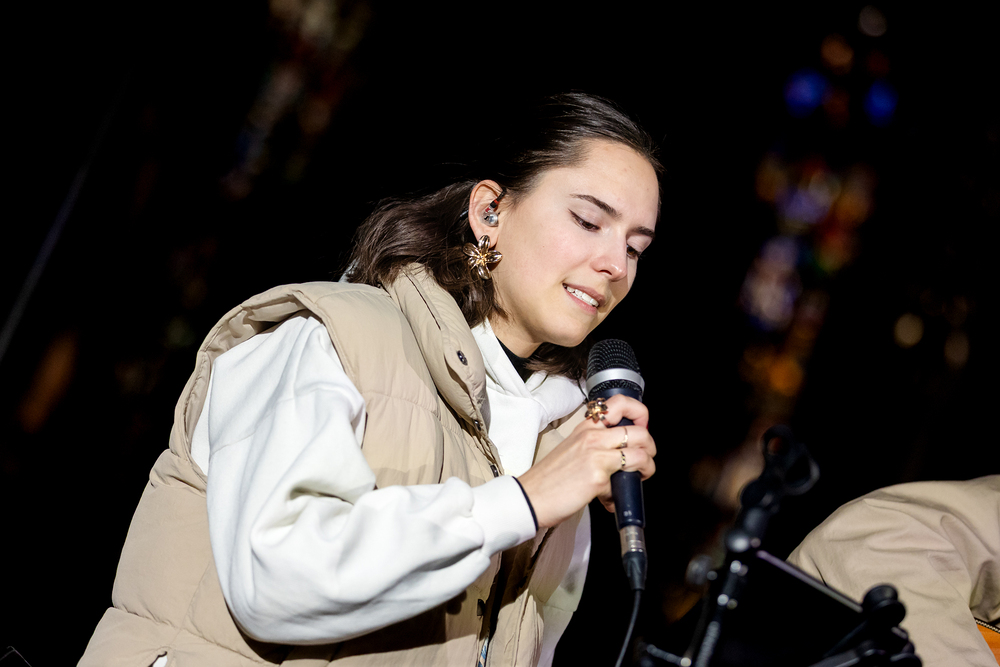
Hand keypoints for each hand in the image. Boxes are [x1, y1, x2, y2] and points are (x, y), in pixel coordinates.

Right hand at [516, 394, 655, 528]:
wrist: (531, 498)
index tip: (641, 428)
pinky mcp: (598, 474)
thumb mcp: (573, 451)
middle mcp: (592, 435)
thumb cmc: (550, 479)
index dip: (639, 413)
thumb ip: (596, 449)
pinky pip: (628, 477)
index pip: (619, 403)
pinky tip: (612, 498)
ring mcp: (596, 453)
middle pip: (639, 430)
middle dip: (650, 447)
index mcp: (586, 427)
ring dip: (647, 467)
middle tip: (646, 458)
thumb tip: (619, 459)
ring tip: (639, 477)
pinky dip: (628, 488)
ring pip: (641, 451)